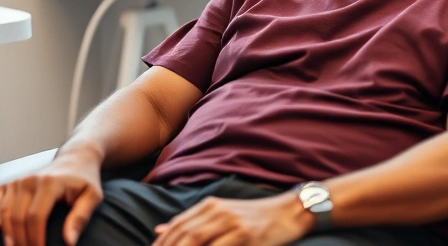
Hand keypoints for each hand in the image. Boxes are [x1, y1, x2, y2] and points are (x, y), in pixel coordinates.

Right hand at [0, 153, 103, 245]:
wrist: (75, 160)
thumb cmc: (84, 180)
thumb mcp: (92, 196)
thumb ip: (81, 217)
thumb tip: (69, 241)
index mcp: (50, 183)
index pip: (36, 216)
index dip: (36, 238)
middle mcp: (30, 180)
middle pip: (18, 217)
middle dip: (21, 240)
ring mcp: (19, 180)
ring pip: (6, 211)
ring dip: (8, 233)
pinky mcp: (12, 183)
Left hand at [152, 192, 313, 245]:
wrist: (289, 212)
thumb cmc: (255, 217)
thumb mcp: (221, 214)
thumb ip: (192, 221)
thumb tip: (159, 230)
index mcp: (209, 205)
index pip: (177, 226)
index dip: (162, 243)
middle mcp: (218, 210)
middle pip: (184, 234)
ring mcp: (232, 222)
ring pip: (197, 240)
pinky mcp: (246, 234)